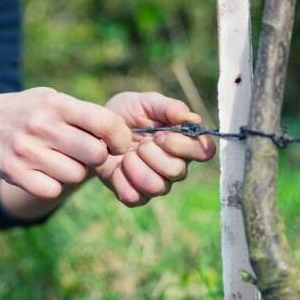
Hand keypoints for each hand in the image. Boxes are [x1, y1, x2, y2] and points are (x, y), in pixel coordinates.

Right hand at [0, 87, 131, 198]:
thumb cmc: (28, 112)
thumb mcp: (52, 100)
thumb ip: (83, 114)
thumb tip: (124, 136)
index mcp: (55, 103)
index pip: (105, 123)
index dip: (121, 137)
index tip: (118, 144)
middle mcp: (40, 125)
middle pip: (95, 153)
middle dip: (98, 157)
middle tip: (89, 154)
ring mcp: (25, 150)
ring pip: (75, 175)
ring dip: (74, 171)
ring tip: (62, 160)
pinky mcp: (13, 172)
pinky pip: (52, 190)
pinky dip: (54, 185)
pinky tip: (46, 172)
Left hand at [96, 92, 215, 205]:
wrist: (95, 130)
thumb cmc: (126, 114)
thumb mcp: (146, 102)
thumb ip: (170, 108)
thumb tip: (193, 119)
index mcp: (184, 143)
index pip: (204, 152)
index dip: (184, 146)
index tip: (160, 135)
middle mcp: (175, 166)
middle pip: (178, 171)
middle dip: (154, 155)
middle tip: (139, 143)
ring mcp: (156, 183)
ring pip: (158, 187)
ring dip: (137, 168)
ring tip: (126, 155)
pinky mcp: (135, 195)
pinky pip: (134, 197)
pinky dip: (122, 180)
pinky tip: (117, 167)